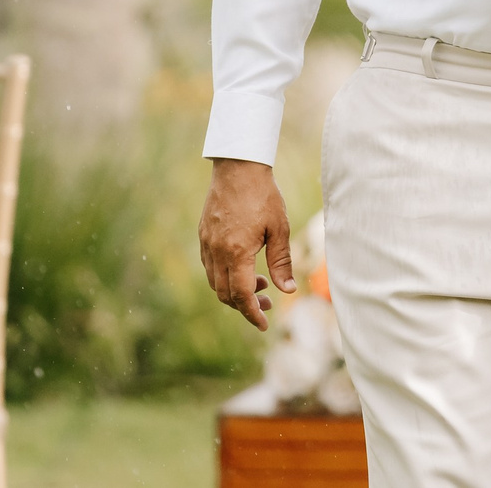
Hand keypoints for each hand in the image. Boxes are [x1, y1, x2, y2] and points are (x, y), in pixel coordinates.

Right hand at [199, 158, 294, 330]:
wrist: (238, 166)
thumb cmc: (263, 195)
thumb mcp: (280, 228)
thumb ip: (281, 261)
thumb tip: (287, 291)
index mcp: (236, 252)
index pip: (241, 295)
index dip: (252, 313)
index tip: (264, 324)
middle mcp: (217, 251)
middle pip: (225, 294)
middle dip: (245, 305)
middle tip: (267, 301)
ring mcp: (207, 243)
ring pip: (215, 282)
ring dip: (234, 291)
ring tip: (259, 283)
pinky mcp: (203, 235)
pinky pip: (210, 266)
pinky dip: (225, 276)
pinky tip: (242, 268)